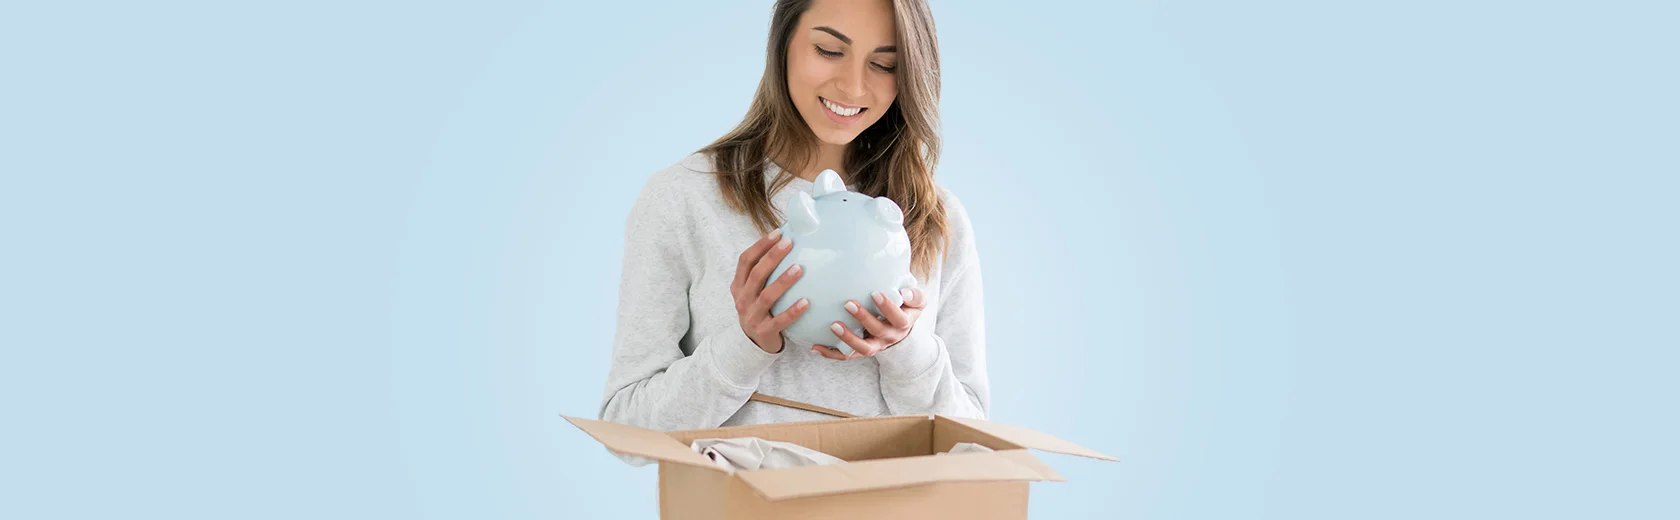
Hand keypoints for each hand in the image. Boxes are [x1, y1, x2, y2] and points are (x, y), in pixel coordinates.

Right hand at [732, 229, 808, 353]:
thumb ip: (764, 273)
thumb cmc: (759, 309)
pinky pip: (780, 321)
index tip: (778, 233)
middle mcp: (742, 300)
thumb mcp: (754, 291)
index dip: (760, 246)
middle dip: (772, 257)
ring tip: (799, 268)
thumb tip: (788, 242)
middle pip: (756, 275)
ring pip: (767, 296)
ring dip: (783, 281)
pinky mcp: (764, 332)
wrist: (753, 344)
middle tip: (789, 243)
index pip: (745, 261)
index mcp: (738, 286)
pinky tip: (806, 302)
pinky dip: (793, 311)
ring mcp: (752, 316)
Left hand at [812, 287, 924, 359]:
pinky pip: (847, 355)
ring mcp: (875, 346)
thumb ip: (915, 295)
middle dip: (863, 318)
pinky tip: (816, 347)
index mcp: (903, 324)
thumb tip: (904, 292)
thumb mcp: (917, 301)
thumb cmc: (906, 306)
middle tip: (848, 303)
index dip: (887, 307)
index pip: (898, 318)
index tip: (875, 292)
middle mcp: (889, 337)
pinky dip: (831, 353)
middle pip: (877, 331)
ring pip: (862, 347)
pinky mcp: (861, 350)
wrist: (900, 327)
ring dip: (847, 338)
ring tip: (833, 325)